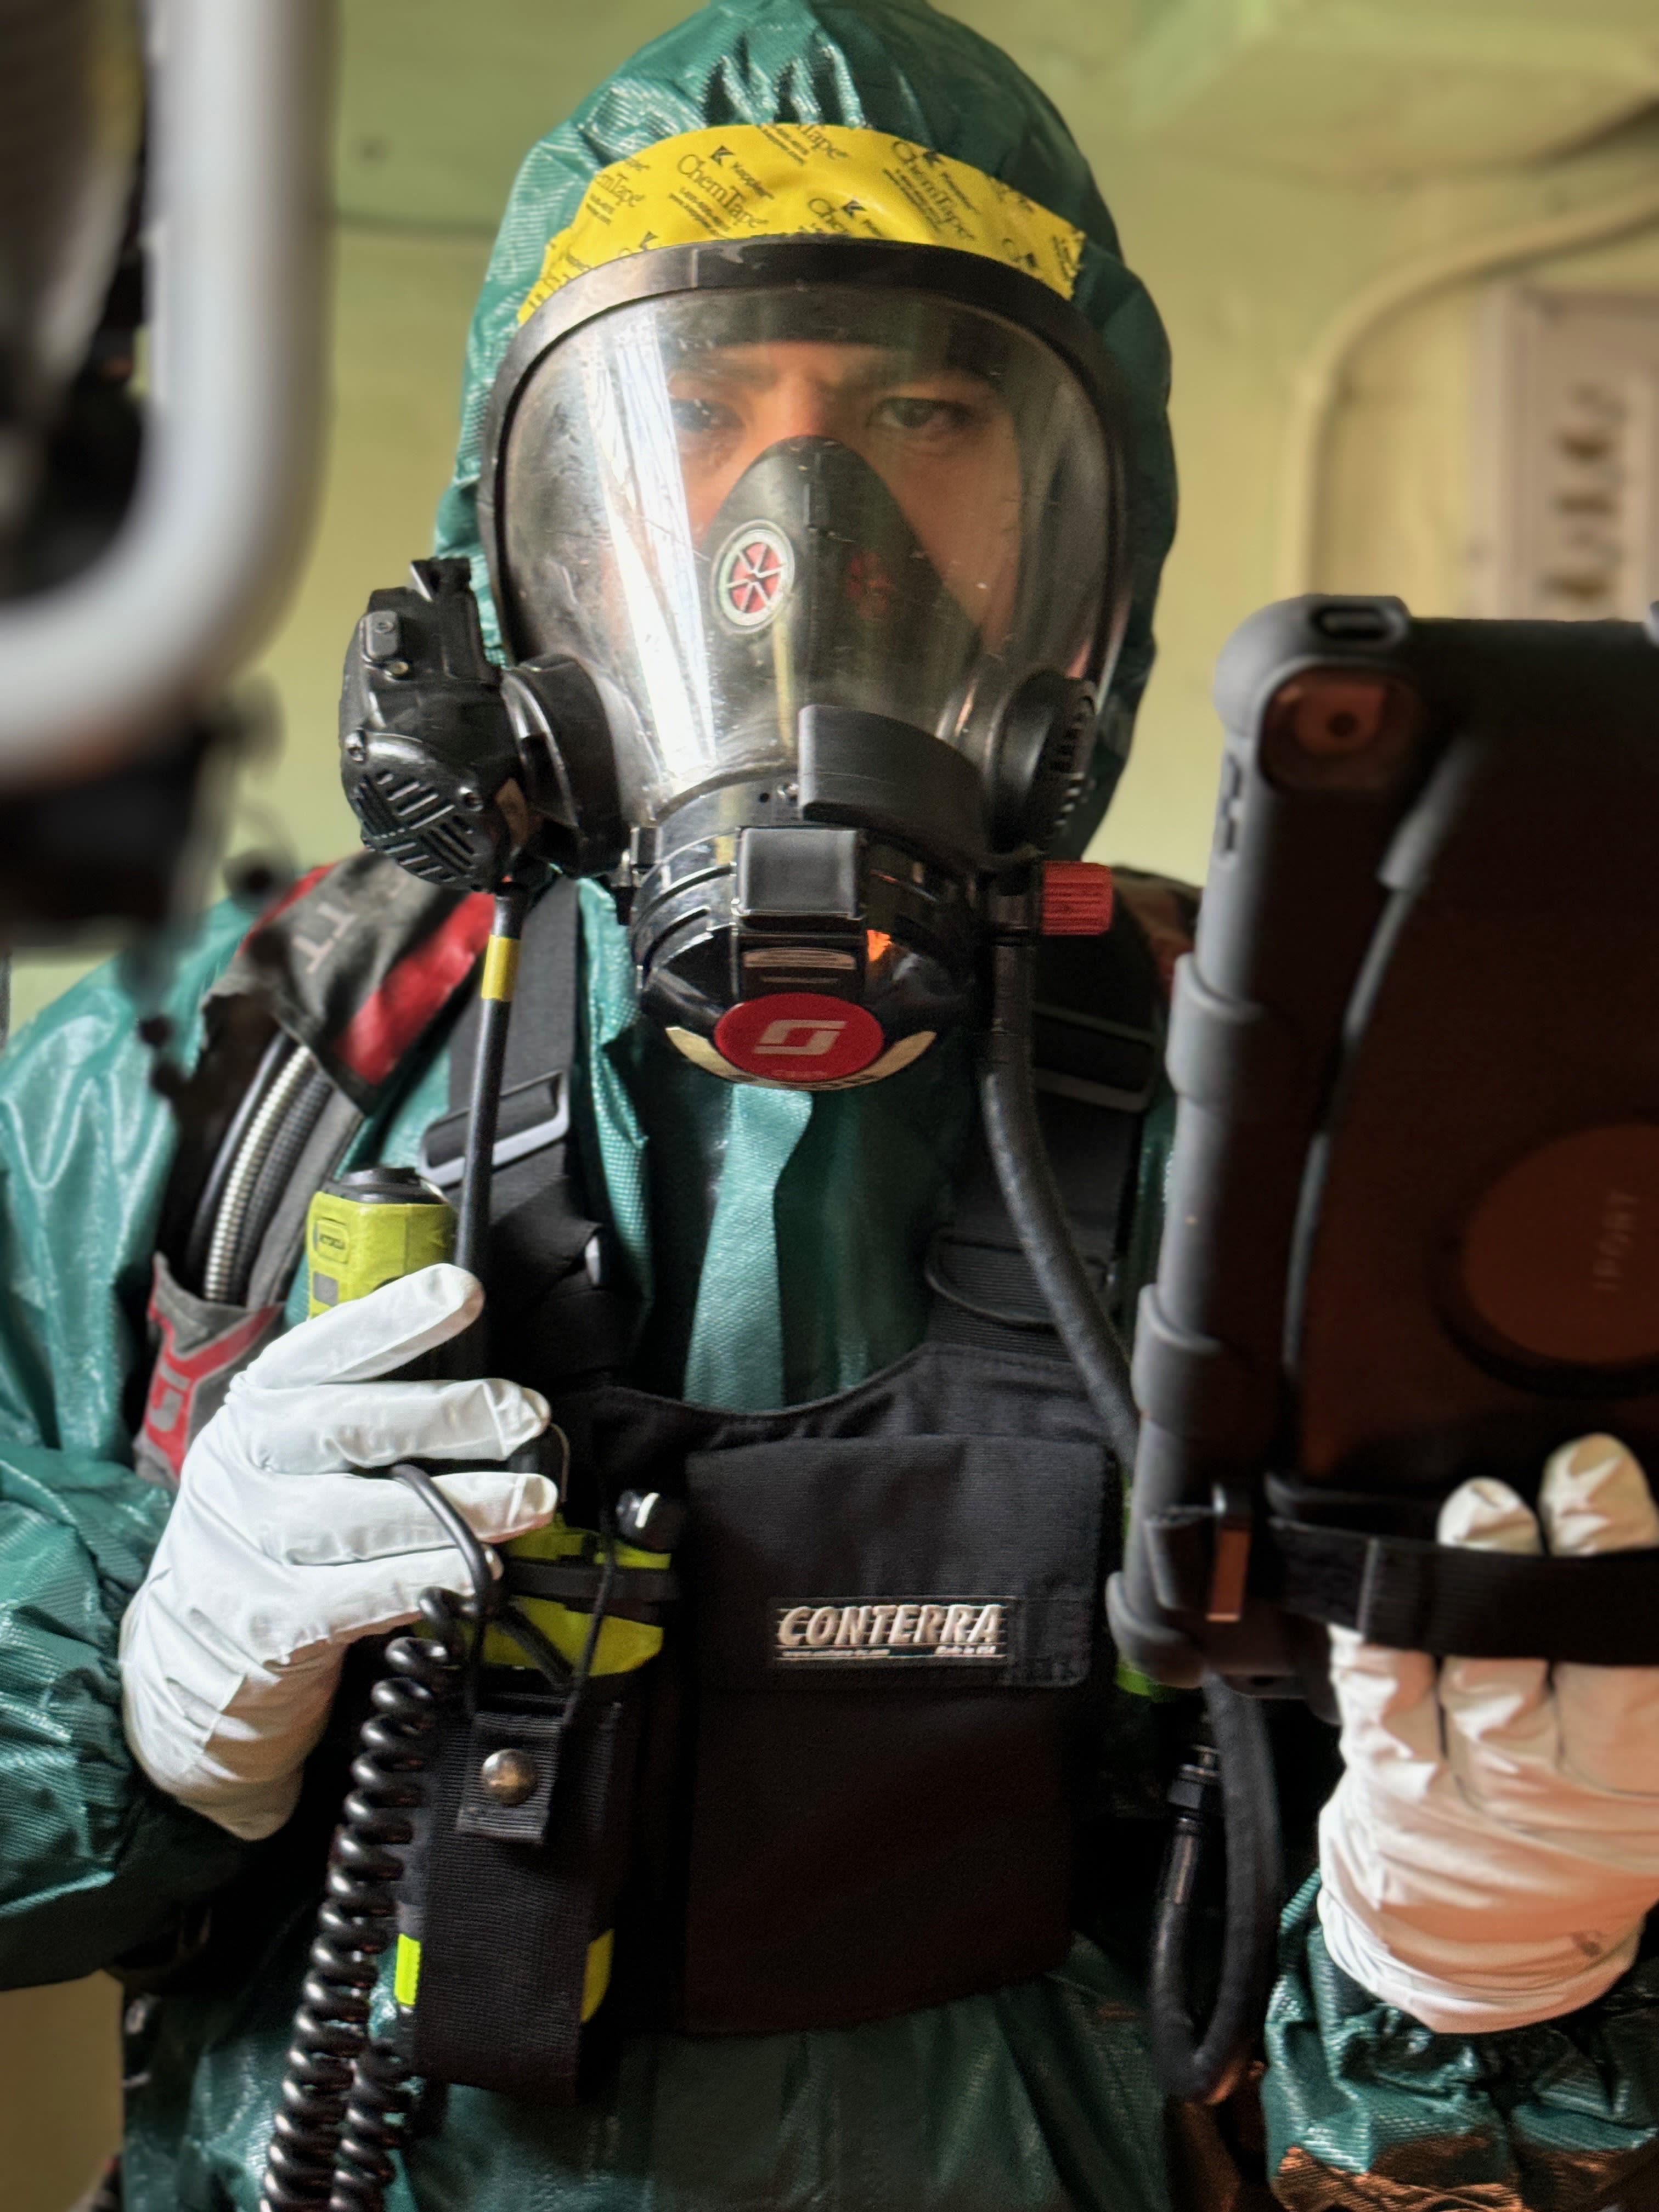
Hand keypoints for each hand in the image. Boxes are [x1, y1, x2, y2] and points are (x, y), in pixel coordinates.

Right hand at [119, 1264, 555, 1840]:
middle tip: (525, 1413)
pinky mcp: (270, 1618)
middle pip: (348, 1427)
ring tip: (529, 1499)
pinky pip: (356, 1596)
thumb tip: (486, 1384)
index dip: (395, 1317)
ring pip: (358, 1517)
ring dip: (458, 1508)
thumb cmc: (282, 1510)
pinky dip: (423, 1580)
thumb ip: (371, 1405)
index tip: (464, 1291)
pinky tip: (476, 1571)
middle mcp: (247, 1461)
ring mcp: (250, 1541)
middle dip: (450, 1415)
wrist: (200, 1633)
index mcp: (262, 1401)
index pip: (327, 1347)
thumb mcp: (300, 1442)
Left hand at [1317, 1435, 1658, 2032]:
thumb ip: (1632, 1658)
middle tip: (1557, 1477)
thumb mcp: (1641, 1761)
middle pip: (1561, 1666)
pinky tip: (1387, 1574)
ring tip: (1486, 1506)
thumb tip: (1634, 1558)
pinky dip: (1383, 1635)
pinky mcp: (1393, 1771)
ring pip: (1474, 1679)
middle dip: (1553, 1565)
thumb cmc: (1589, 1809)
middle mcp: (1556, 1783)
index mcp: (1636, 1780)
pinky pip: (1382, 1699)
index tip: (1603, 1473)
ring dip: (1476, 1585)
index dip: (1619, 1560)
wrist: (1493, 1928)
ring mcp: (1469, 1781)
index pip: (1635, 1666)